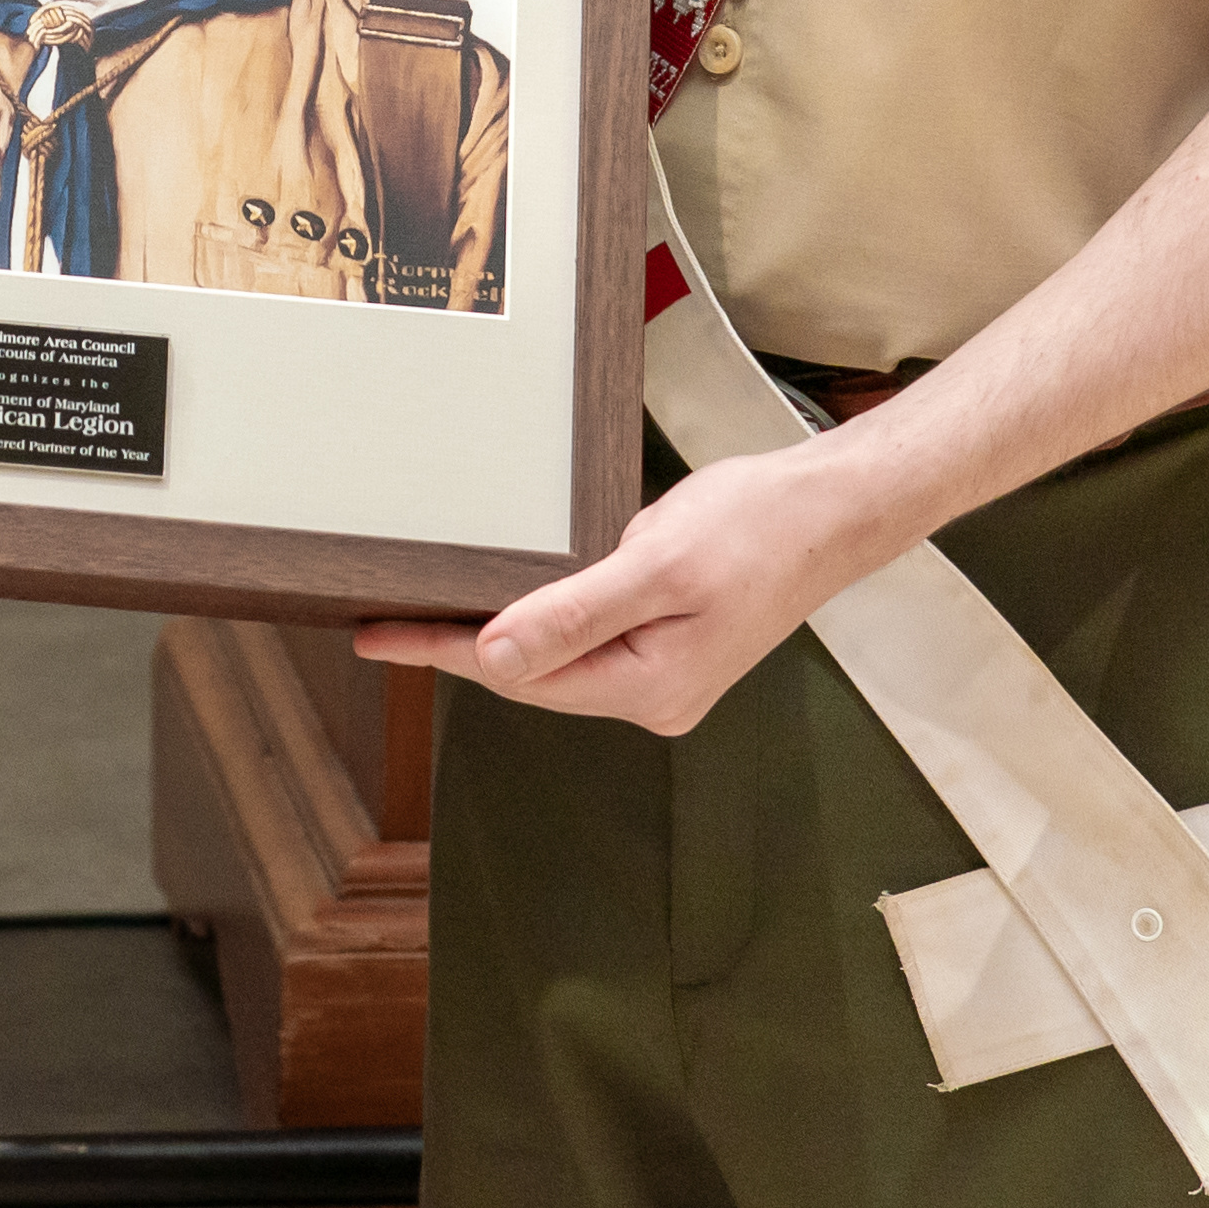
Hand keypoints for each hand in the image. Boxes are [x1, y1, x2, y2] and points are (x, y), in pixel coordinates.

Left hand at [354, 425, 930, 736]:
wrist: (830, 511)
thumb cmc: (756, 530)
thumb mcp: (656, 566)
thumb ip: (572, 615)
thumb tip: (494, 658)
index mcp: (648, 688)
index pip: (518, 676)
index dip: (442, 651)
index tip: (377, 638)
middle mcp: (654, 696)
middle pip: (534, 677)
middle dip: (462, 648)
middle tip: (386, 621)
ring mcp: (665, 675)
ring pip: (559, 661)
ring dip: (501, 636)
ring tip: (429, 612)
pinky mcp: (671, 645)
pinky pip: (588, 641)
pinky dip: (545, 621)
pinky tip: (512, 601)